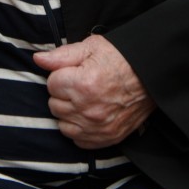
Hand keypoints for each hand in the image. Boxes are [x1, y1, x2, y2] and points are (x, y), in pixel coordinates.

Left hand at [33, 35, 154, 147]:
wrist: (150, 75)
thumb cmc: (120, 58)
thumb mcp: (90, 48)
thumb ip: (61, 55)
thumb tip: (38, 59)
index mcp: (83, 84)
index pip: (51, 84)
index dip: (61, 75)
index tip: (73, 72)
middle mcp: (88, 109)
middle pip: (54, 105)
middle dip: (63, 93)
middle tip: (79, 84)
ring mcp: (98, 127)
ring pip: (63, 124)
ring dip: (68, 112)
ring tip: (83, 99)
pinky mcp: (107, 138)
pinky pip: (78, 140)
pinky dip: (79, 129)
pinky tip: (88, 114)